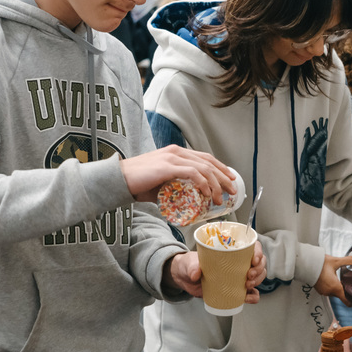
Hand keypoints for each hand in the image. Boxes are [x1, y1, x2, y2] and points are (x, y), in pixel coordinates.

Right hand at [120, 144, 234, 202]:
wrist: (118, 180)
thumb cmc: (137, 183)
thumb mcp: (161, 182)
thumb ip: (173, 186)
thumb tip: (185, 200)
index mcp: (176, 152)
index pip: (204, 157)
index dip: (220, 168)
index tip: (230, 179)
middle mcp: (176, 152)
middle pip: (208, 162)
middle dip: (223, 176)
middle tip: (233, 190)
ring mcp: (172, 158)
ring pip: (203, 168)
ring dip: (215, 184)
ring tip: (220, 198)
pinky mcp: (167, 166)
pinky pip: (192, 173)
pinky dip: (203, 183)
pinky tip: (207, 193)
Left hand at [163, 241, 265, 303]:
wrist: (185, 279)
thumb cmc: (190, 265)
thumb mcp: (190, 263)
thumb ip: (192, 267)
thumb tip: (196, 274)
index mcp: (231, 251)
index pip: (252, 247)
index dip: (258, 252)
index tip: (254, 259)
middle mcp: (239, 262)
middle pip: (260, 263)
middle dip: (259, 269)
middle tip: (249, 275)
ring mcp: (239, 276)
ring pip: (258, 277)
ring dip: (257, 281)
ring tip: (247, 285)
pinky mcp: (236, 290)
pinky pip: (251, 293)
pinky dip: (253, 296)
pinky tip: (248, 298)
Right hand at [315, 254, 351, 301]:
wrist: (305, 262)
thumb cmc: (319, 262)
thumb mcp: (336, 261)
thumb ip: (351, 260)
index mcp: (334, 287)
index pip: (347, 301)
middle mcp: (329, 292)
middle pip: (342, 295)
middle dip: (346, 289)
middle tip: (349, 281)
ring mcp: (324, 292)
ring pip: (336, 292)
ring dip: (338, 287)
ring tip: (339, 278)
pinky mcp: (320, 290)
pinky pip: (330, 291)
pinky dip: (332, 286)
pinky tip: (332, 278)